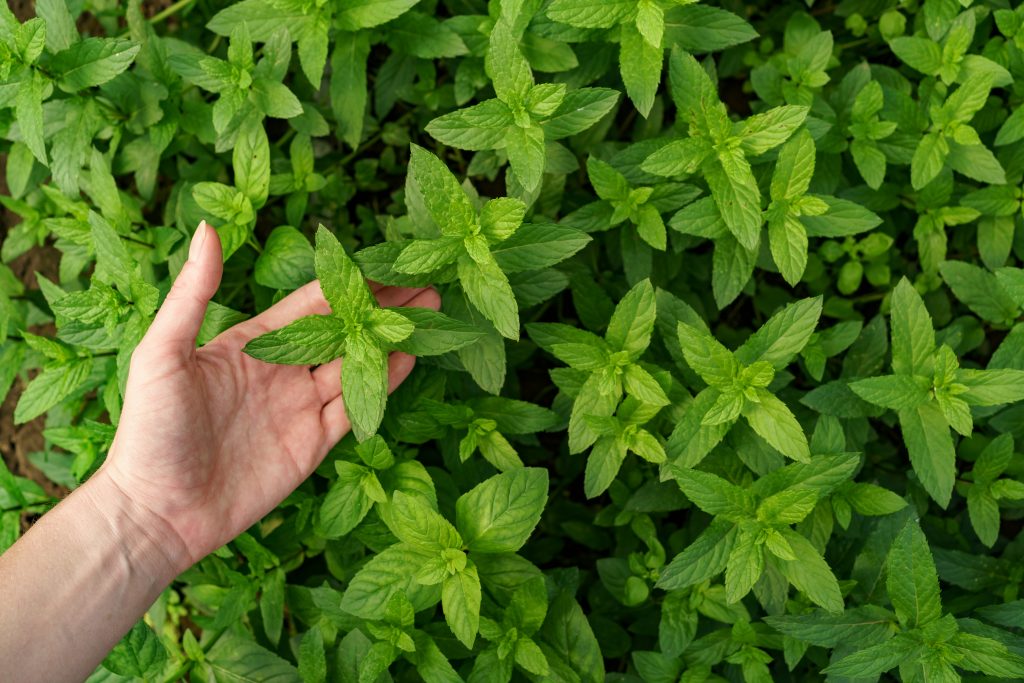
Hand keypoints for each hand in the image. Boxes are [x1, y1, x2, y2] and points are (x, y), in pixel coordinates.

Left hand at [96, 222, 438, 572]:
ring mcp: (299, 408)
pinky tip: (409, 359)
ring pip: (356, 365)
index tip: (386, 259)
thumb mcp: (162, 354)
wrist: (156, 513)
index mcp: (250, 344)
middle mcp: (280, 371)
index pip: (311, 303)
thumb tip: (208, 229)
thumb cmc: (150, 430)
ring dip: (391, 340)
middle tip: (425, 283)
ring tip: (429, 314)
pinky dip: (383, 383)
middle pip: (342, 330)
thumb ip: (193, 294)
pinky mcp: (312, 444)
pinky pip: (355, 408)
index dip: (349, 281)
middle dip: (382, 307)